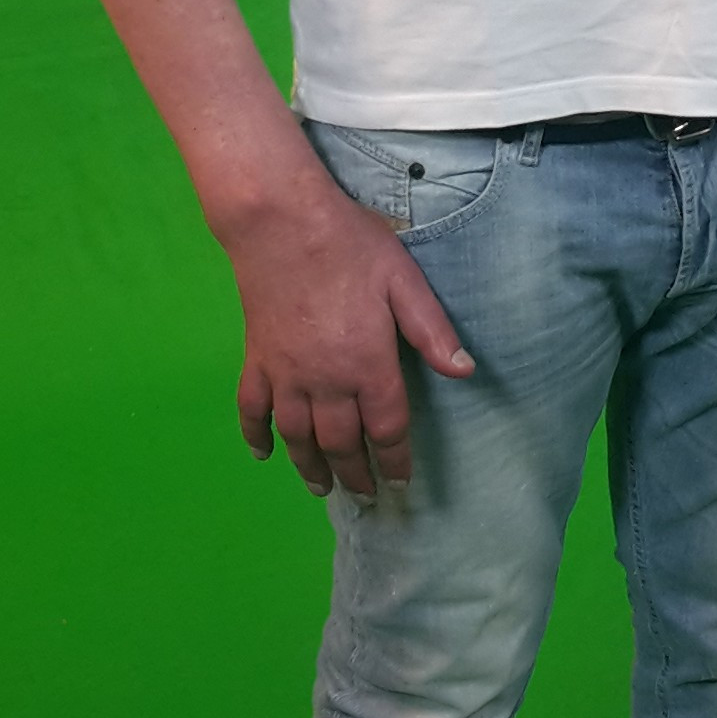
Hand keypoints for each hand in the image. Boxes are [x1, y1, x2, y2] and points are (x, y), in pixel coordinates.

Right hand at [227, 178, 473, 499]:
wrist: (280, 222)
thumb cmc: (350, 245)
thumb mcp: (404, 280)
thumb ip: (432, 330)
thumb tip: (464, 371)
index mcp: (367, 364)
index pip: (386, 427)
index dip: (395, 458)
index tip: (401, 482)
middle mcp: (325, 381)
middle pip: (341, 441)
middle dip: (356, 473)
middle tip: (366, 495)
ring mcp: (285, 374)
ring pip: (297, 436)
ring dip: (310, 466)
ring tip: (322, 488)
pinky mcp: (256, 359)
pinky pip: (251, 409)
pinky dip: (255, 436)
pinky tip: (262, 455)